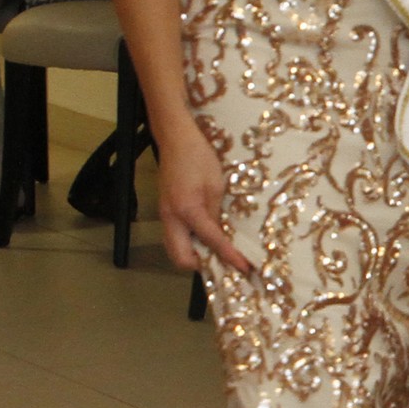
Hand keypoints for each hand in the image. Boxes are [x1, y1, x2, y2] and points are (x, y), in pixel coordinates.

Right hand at [153, 128, 251, 274]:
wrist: (176, 139)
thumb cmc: (199, 157)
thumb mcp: (216, 186)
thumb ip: (216, 214)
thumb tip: (222, 236)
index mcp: (187, 210)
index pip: (211, 241)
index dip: (229, 257)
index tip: (244, 268)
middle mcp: (171, 218)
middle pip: (180, 258)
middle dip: (201, 265)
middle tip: (224, 263)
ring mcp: (165, 215)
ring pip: (174, 249)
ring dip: (193, 255)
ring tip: (215, 252)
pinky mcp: (165, 211)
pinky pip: (174, 237)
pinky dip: (188, 243)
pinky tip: (204, 237)